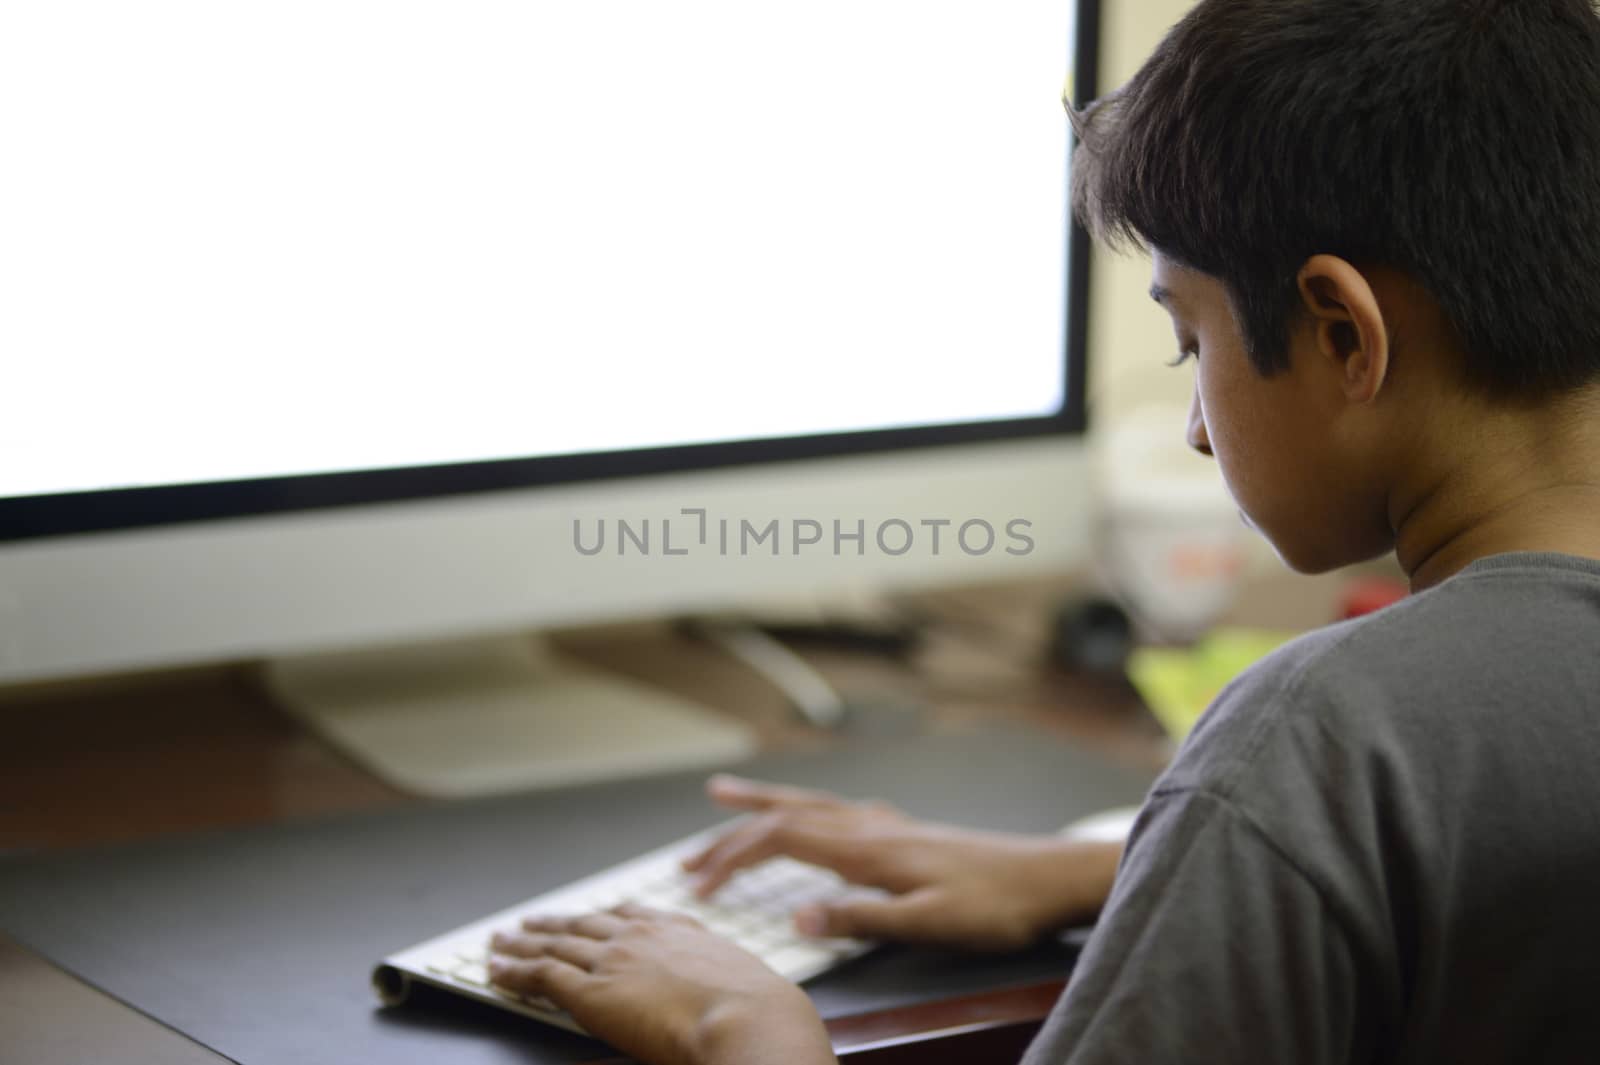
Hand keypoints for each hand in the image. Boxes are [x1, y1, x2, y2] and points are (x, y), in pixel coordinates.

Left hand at [489, 902, 835, 1064]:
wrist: (747, 1018)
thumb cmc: (758, 1013)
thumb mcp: (743, 984)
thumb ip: (719, 983)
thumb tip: (726, 1003)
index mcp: (679, 932)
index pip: (631, 916)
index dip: (603, 917)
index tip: (591, 916)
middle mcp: (641, 937)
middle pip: (585, 925)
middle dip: (555, 924)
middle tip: (532, 922)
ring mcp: (614, 960)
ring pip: (555, 945)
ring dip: (523, 944)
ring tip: (502, 942)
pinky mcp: (591, 991)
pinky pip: (541, 975)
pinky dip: (513, 971)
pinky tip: (497, 970)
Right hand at [683, 775, 1122, 951]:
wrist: (1050, 878)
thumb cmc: (998, 905)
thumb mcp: (929, 924)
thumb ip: (862, 918)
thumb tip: (797, 917)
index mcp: (870, 849)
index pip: (781, 841)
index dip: (733, 858)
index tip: (700, 885)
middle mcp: (873, 828)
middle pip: (787, 817)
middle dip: (733, 832)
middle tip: (690, 854)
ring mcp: (890, 826)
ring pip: (811, 806)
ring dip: (764, 807)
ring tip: (726, 799)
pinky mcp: (907, 833)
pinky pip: (838, 811)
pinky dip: (806, 809)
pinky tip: (813, 815)